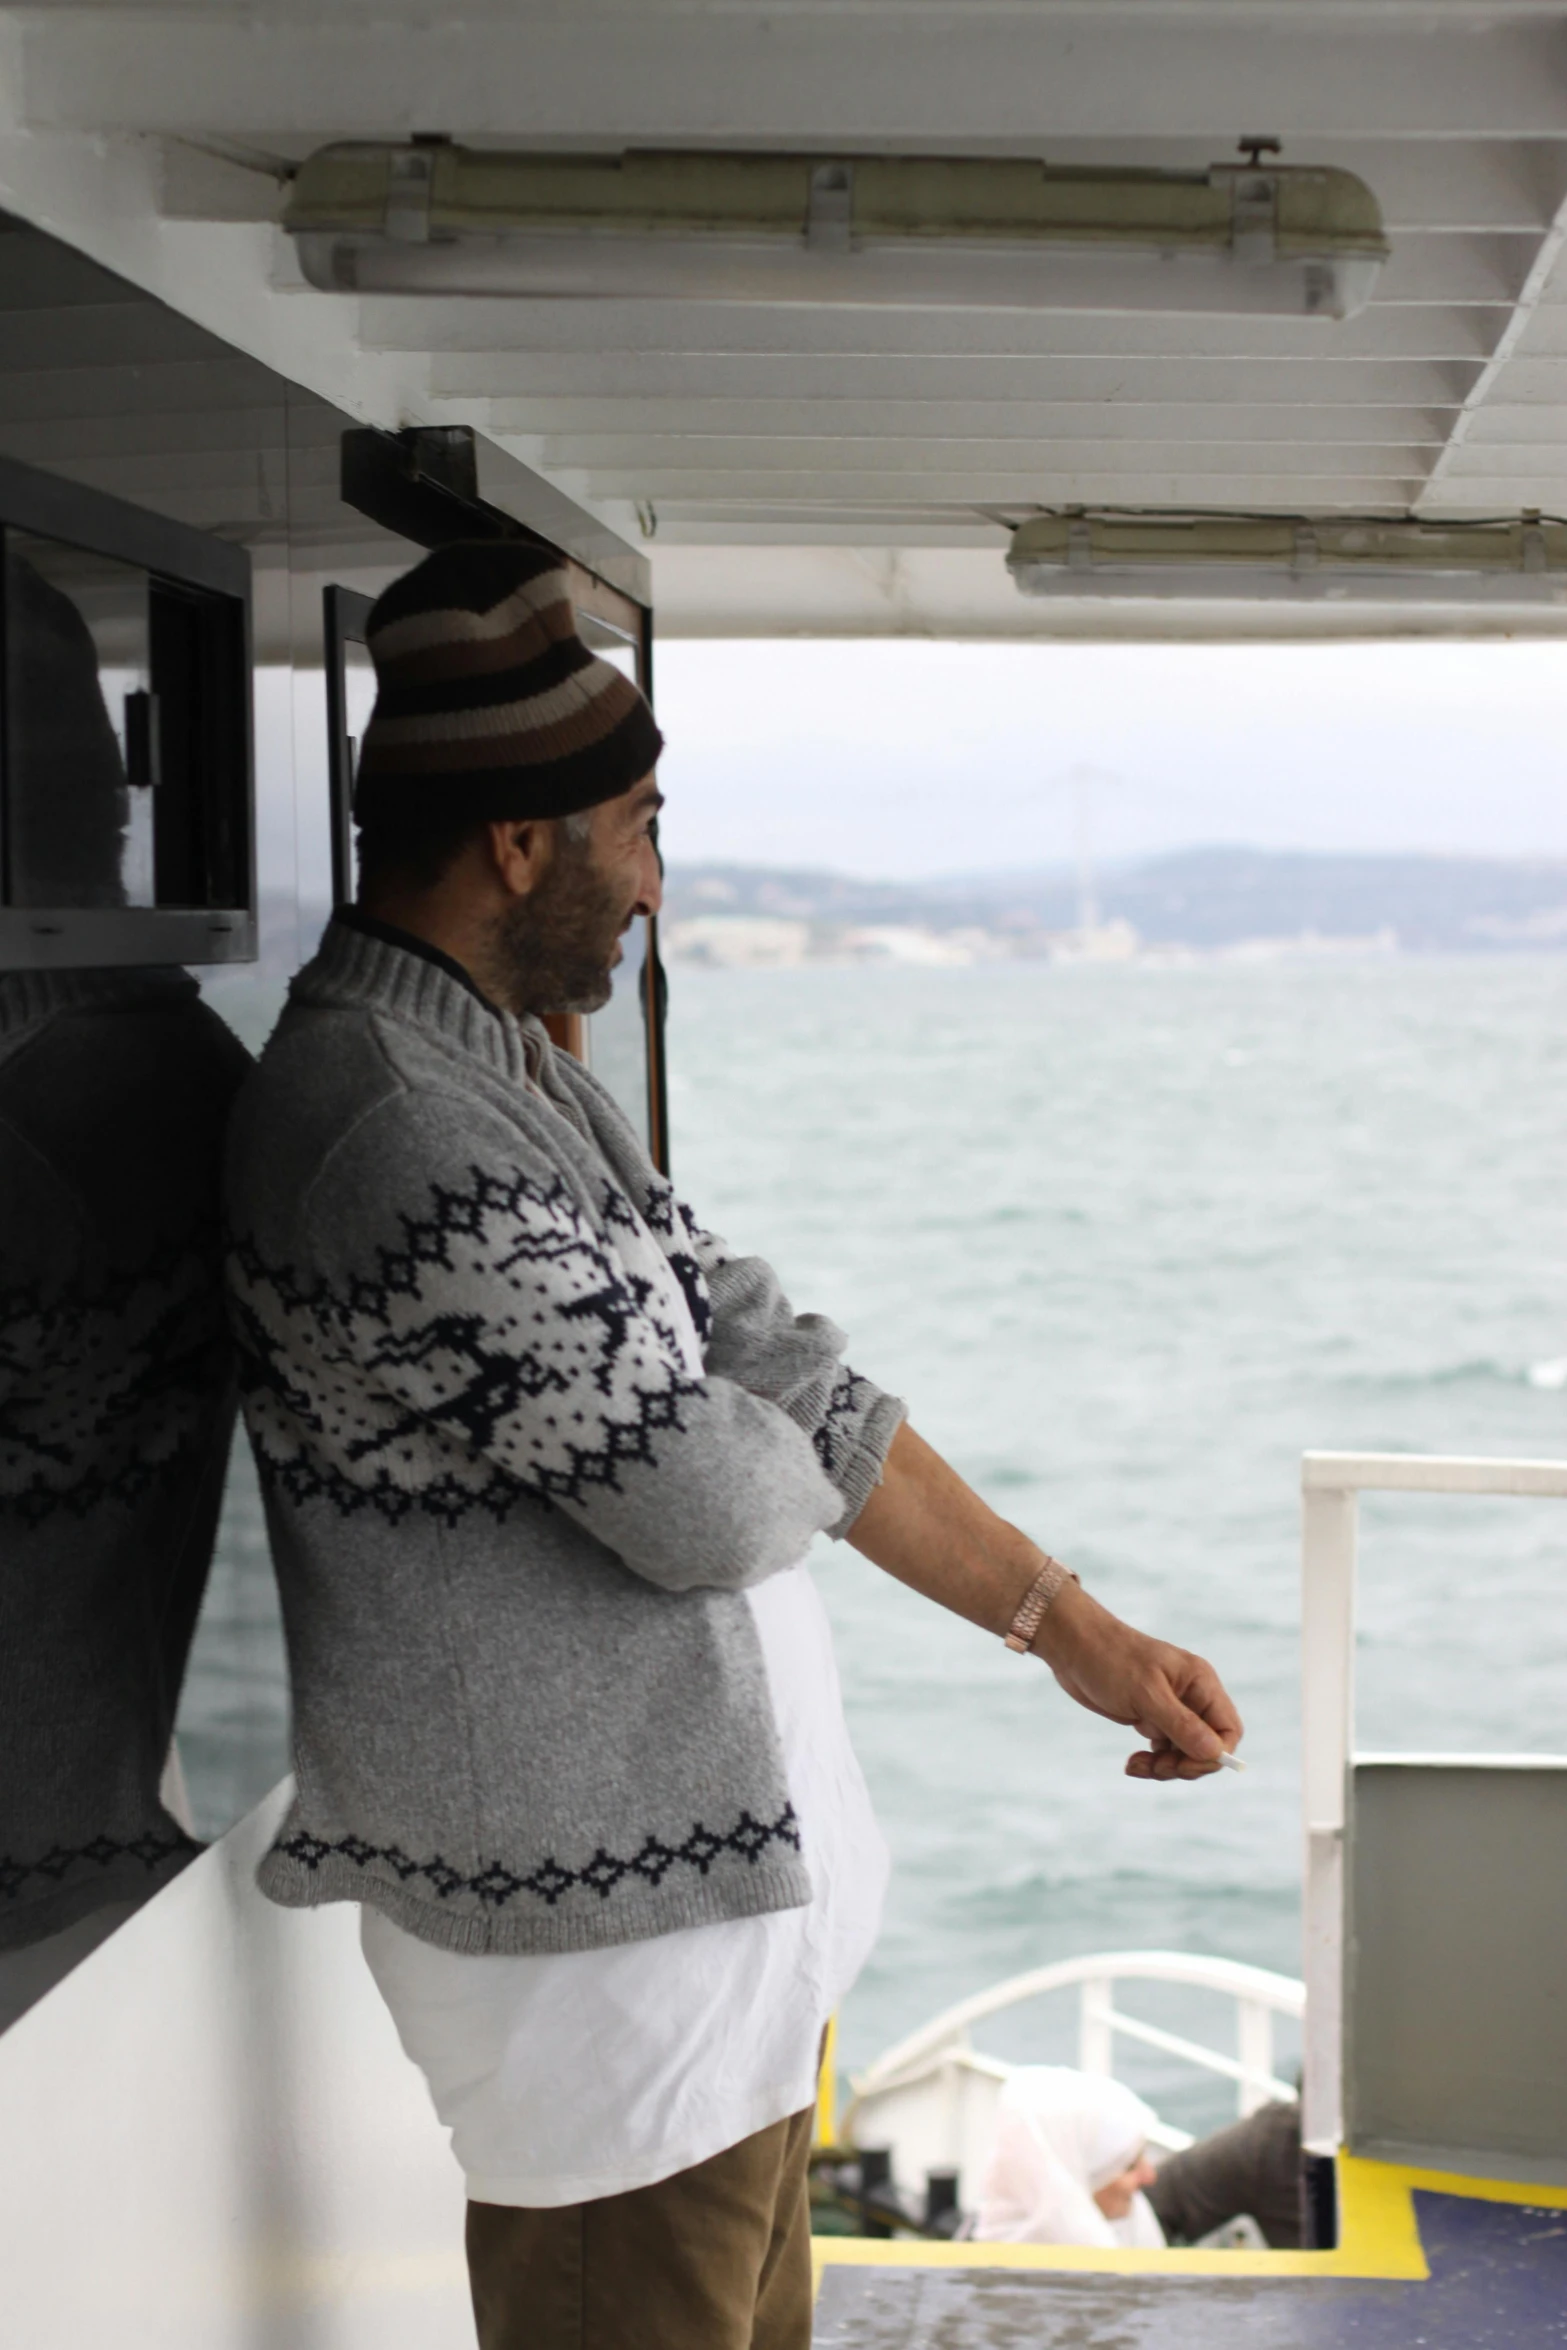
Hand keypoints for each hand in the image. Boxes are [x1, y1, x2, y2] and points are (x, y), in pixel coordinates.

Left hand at [1031, 1582, 1242, 1779]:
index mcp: (1200, 1683)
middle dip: (1185, 1764)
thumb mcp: (1146, 1693)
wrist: (1072, 1646)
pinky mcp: (1150, 1717)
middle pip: (1207, 1747)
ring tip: (1137, 1766)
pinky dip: (1151, 1762)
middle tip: (1157, 1768)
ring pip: (1184, 1753)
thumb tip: (1215, 1754)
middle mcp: (1191, 1696)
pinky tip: (1131, 1764)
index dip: (1215, 1754)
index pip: (1228, 1729)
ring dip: (1165, 1767)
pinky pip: (1163, 1750)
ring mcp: (1170, 1709)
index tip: (1184, 1766)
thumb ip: (1180, 1724)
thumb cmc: (1110, 1659)